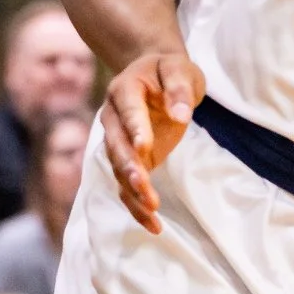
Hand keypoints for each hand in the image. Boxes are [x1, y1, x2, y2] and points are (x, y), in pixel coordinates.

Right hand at [102, 46, 204, 238]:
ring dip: (132, 190)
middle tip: (143, 184)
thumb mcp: (180, 68)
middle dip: (129, 167)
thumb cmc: (168, 71)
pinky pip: (126, 186)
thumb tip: (179, 115)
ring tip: (152, 210)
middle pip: (116, 145)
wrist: (154, 75)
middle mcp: (113, 117)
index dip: (135, 128)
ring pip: (118, 170)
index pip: (127, 110)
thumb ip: (179, 87)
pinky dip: (136, 206)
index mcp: (124, 89)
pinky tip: (154, 225)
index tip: (144, 146)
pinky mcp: (128, 160)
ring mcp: (117, 141)